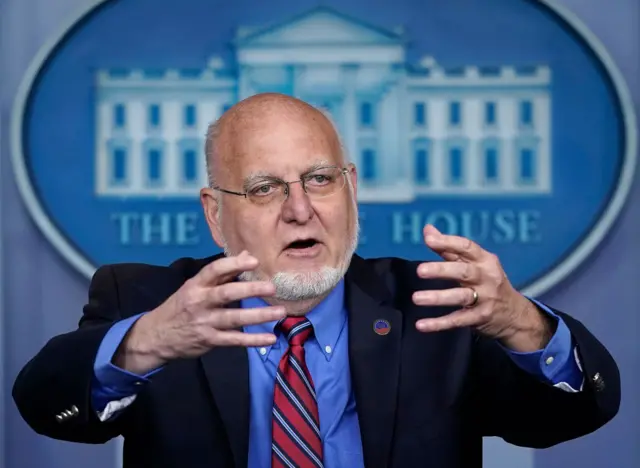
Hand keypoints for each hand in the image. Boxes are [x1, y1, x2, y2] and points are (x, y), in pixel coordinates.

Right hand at [114, 251, 285, 373]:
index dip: (234, 264)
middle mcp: (200, 302)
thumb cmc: (181, 306)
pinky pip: (234, 340)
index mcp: (196, 284)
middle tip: (272, 287)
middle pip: (226, 293)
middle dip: (250, 289)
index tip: (254, 261)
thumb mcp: (195, 286)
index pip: (214, 270)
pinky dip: (253, 340)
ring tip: (280, 312)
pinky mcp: (209, 340)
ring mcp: (205, 322)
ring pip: (234, 318)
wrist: (156, 336)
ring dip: (259, 315)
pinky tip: (270, 338)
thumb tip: (248, 254)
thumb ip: (223, 272)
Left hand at [413, 225, 552, 350]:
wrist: (514, 315)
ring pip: (461, 297)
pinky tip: (421, 325)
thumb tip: (427, 229)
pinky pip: (458, 320)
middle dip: (442, 270)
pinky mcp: (480, 318)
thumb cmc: (487, 282)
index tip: (428, 240)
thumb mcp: (474, 263)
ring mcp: (485, 299)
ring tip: (416, 298)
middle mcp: (487, 277)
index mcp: (485, 260)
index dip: (448, 242)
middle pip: (464, 271)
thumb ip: (449, 248)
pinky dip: (439, 323)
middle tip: (419, 271)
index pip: (467, 247)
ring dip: (438, 297)